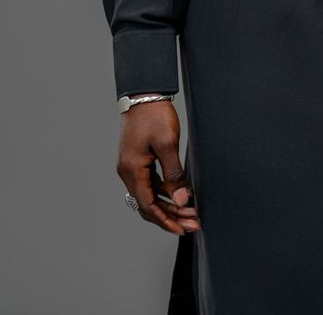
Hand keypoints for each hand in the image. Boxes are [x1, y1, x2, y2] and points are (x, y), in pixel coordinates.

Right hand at [116, 98, 200, 233]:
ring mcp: (132, 166)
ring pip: (150, 195)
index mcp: (132, 170)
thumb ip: (174, 174)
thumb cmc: (154, 115)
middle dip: (171, 216)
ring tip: (191, 213)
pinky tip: (181, 195)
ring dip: (170, 206)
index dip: (166, 220)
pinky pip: (151, 184)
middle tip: (193, 224)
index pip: (148, 206)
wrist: (144, 93)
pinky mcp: (138, 160)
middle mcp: (129, 172)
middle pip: (149, 204)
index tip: (183, 229)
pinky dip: (165, 192)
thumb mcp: (167, 143)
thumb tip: (181, 200)